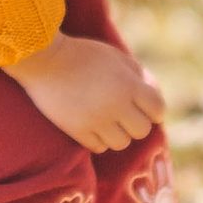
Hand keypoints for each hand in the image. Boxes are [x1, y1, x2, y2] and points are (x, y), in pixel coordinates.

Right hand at [2, 34, 165, 152]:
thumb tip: (154, 95)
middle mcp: (116, 104)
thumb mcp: (116, 57)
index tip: (145, 107)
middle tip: (124, 115)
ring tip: (107, 122)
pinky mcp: (77, 130)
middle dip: (136, 123)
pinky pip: (99, 147)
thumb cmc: (83, 54)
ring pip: (122, 143)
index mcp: (129, 84)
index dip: (154, 110)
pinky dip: (99, 140)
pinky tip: (92, 126)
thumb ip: (138, 75)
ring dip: (118, 134)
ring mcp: (96, 120)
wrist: (44, 59)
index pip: (158, 109)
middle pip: (142, 130)